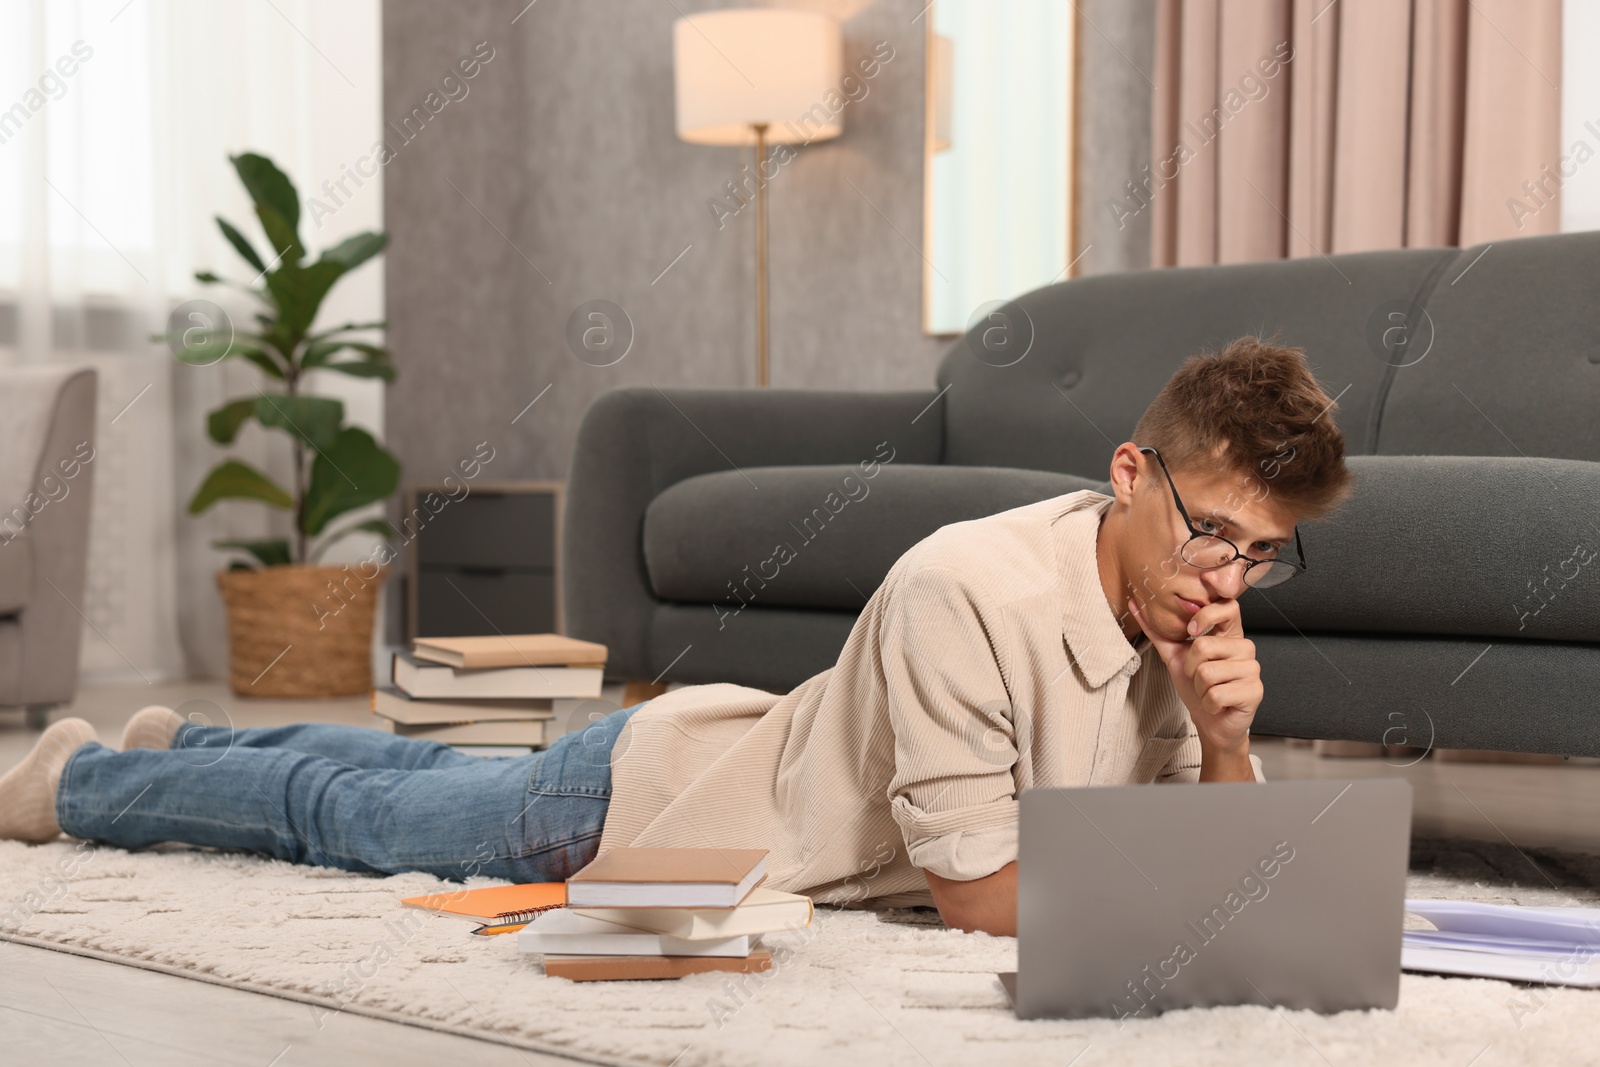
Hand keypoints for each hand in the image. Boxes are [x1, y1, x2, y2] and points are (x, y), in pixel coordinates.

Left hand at [1126, 595, 1260, 756]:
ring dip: (1199, 688)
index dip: (1206, 614)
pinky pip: (1216, 694)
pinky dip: (1208, 703)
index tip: (1191, 630)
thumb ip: (1157, 631)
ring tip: (1209, 692)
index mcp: (1230, 634)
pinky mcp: (1255, 691)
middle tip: (1200, 678)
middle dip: (1191, 669)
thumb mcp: (1174, 655)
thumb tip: (1134, 603)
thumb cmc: (1196, 687)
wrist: (1210, 722)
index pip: (1228, 606)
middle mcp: (1245, 648)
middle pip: (1204, 646)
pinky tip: (1217, 705)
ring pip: (1207, 672)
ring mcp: (1253, 669)